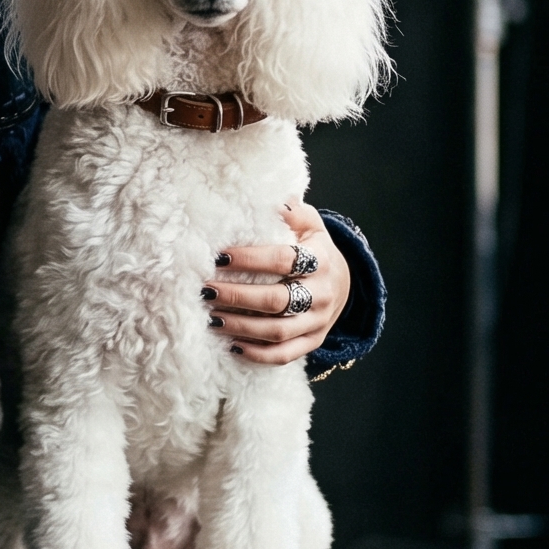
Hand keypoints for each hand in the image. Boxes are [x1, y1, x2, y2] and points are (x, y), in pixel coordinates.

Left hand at [204, 201, 348, 365]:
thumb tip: (264, 194)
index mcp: (320, 260)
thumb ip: (289, 210)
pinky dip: (257, 354)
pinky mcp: (313, 341)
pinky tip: (231, 345)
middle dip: (237, 296)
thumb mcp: (308, 223)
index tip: (218, 256)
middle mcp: (322, 293)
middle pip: (277, 300)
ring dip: (241, 326)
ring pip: (277, 331)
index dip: (250, 259)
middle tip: (206, 291)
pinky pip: (284, 354)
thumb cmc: (314, 247)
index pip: (282, 260)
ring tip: (211, 318)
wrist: (343, 282)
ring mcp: (319, 321)